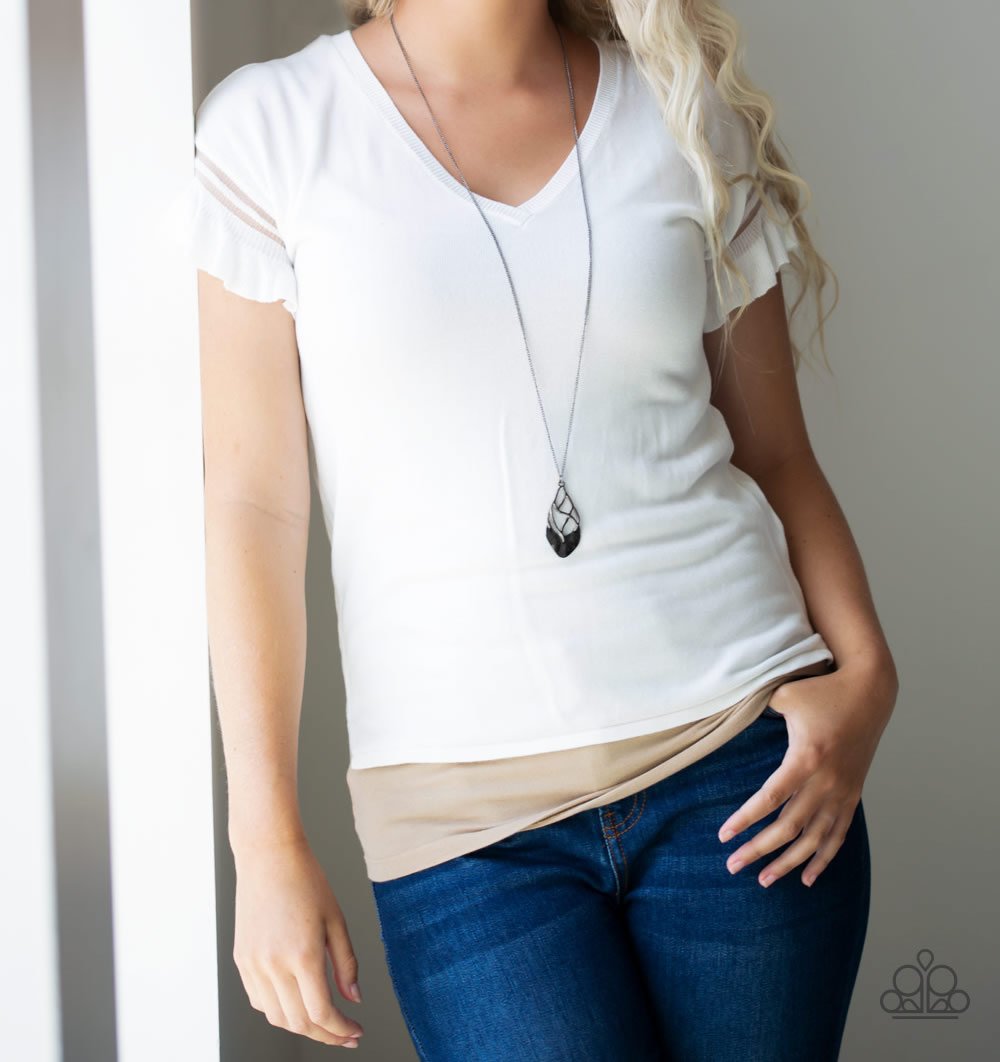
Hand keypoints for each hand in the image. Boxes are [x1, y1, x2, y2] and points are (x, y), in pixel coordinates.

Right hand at [232, 837, 364, 1047]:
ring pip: (276, 1017)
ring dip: (301, 1025)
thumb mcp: (336, 919)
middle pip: (298, 1023)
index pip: (321, 1013)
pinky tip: (296, 1000)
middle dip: (325, 1034)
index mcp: (302, 955)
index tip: (355, 1032)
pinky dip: (279, 1009)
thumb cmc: (306, 880)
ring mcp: (253, 964)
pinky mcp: (241, 960)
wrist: (269, 856)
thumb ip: (346, 964)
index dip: (340, 1030)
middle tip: (345, 1033)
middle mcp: (274, 965)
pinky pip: (259, 1000)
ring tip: (323, 1019)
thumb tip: (354, 999)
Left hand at [717, 657, 896, 887]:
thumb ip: (756, 708)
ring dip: (789, 863)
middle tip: (732, 866)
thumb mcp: (785, 695)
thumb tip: (730, 716)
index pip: (770, 799)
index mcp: (806, 758)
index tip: (724, 835)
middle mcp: (826, 781)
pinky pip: (838, 835)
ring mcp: (842, 792)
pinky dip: (824, 858)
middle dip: (759, 850)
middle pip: (789, 828)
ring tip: (764, 881)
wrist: (870, 692)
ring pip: (814, 840)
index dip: (746, 820)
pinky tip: (808, 879)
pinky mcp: (853, 795)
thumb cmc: (822, 690)